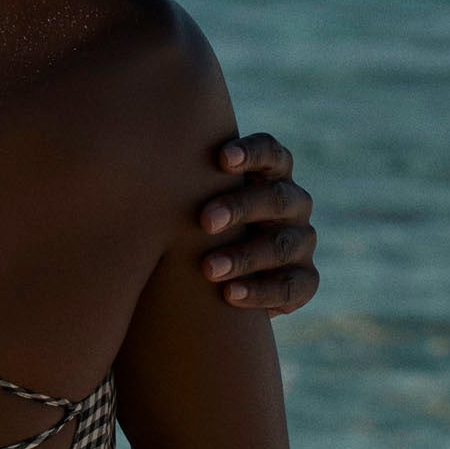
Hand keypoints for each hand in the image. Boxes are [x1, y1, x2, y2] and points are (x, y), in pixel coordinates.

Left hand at [199, 134, 318, 317]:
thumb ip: (185, 180)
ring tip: (208, 268)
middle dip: (240, 207)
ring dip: (244, 256)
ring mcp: (301, 242)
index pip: (271, 153)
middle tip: (204, 221)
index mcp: (270, 175)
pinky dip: (260, 292)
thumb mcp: (194, 198)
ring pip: (282, 244)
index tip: (222, 159)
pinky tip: (229, 295)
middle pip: (276, 198)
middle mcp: (292, 204)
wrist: (212, 279)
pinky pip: (290, 287)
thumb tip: (145, 158)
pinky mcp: (304, 280)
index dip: (251, 153)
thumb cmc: (194, 225)